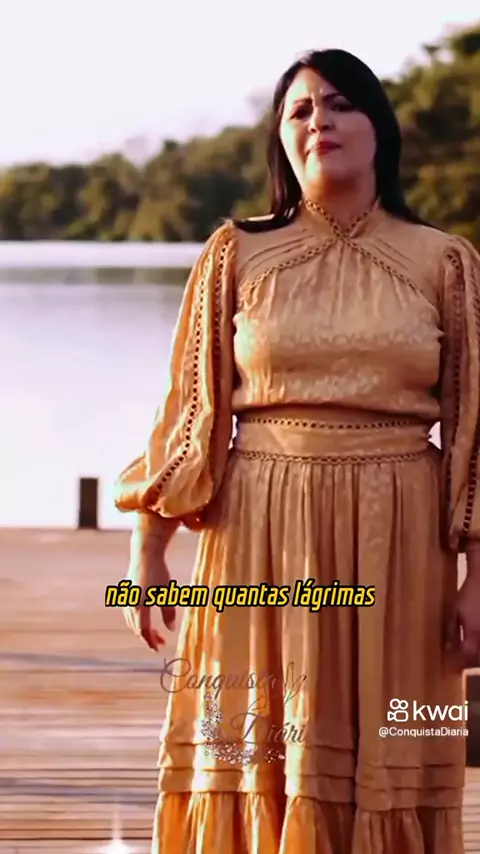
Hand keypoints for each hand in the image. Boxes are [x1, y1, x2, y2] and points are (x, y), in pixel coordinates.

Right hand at [123, 528, 175, 650]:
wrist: (145, 553)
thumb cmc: (158, 572)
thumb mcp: (168, 593)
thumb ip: (169, 613)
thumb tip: (171, 629)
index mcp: (140, 607)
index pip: (144, 631)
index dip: (151, 642)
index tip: (159, 648)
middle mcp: (130, 605)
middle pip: (137, 628)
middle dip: (148, 637)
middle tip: (162, 642)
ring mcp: (126, 599)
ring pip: (132, 621)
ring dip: (142, 629)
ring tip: (156, 633)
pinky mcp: (127, 593)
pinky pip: (130, 613)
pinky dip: (137, 620)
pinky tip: (146, 619)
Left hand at [446, 570, 479, 667]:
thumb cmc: (468, 596)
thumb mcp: (454, 611)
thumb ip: (450, 630)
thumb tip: (447, 648)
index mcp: (473, 631)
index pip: (468, 655)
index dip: (462, 664)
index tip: (456, 669)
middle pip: (479, 658)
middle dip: (472, 665)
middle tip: (464, 667)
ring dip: (477, 659)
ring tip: (471, 660)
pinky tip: (475, 647)